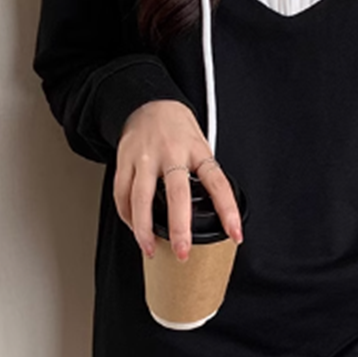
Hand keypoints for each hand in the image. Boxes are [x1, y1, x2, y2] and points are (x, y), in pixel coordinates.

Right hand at [113, 100, 243, 261]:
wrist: (148, 103)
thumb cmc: (178, 130)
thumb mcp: (200, 146)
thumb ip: (203, 176)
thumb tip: (216, 214)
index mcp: (197, 150)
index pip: (218, 183)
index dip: (228, 211)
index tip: (236, 234)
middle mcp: (171, 153)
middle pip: (176, 194)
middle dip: (179, 228)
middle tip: (183, 253)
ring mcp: (145, 157)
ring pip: (140, 199)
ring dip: (144, 229)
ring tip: (149, 249)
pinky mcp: (124, 161)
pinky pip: (121, 194)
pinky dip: (127, 216)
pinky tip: (135, 228)